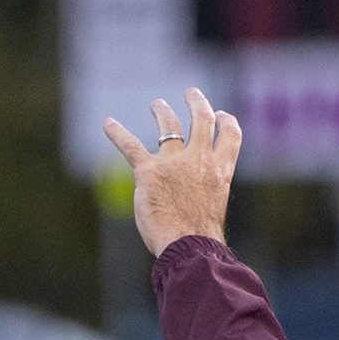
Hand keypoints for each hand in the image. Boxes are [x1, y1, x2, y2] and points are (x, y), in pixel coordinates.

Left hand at [104, 88, 243, 256]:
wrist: (189, 245)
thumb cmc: (201, 236)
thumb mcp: (213, 206)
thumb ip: (205, 191)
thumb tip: (195, 195)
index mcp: (220, 170)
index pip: (230, 134)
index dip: (225, 121)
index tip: (220, 115)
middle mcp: (199, 160)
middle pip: (201, 119)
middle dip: (197, 102)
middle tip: (192, 93)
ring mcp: (173, 163)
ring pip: (169, 126)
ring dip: (163, 112)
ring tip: (158, 104)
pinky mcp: (148, 172)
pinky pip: (131, 146)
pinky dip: (117, 134)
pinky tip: (108, 124)